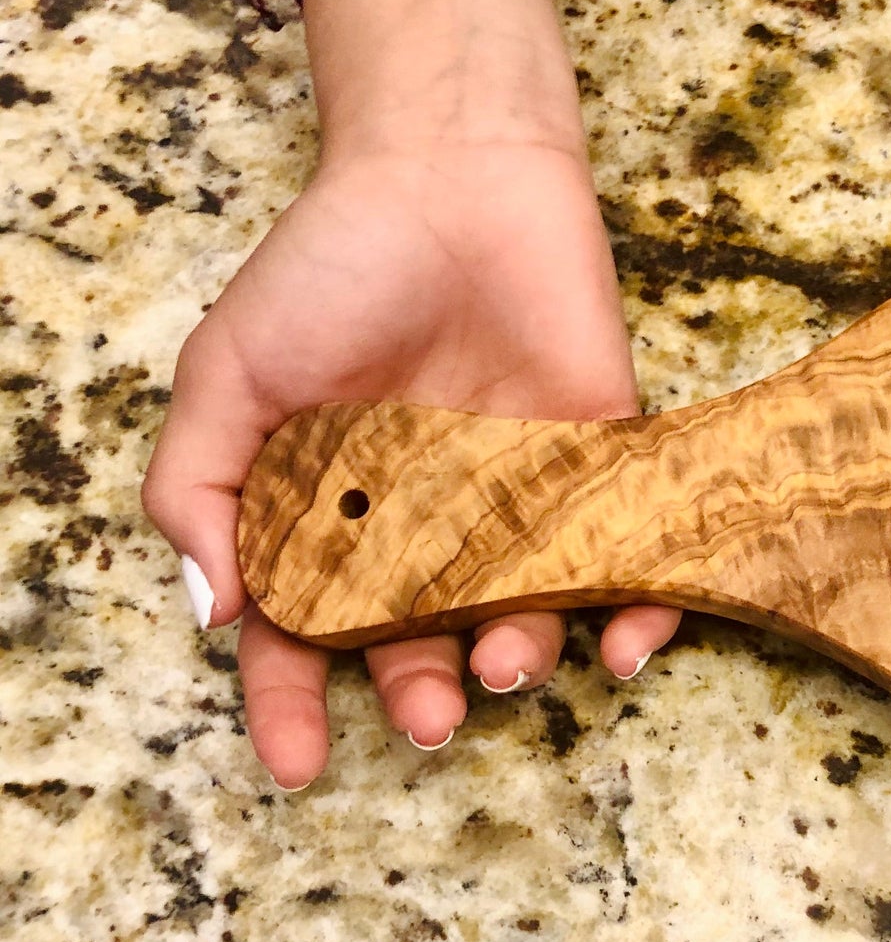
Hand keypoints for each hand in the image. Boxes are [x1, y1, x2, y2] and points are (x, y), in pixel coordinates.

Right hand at [142, 144, 680, 788]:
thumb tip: (215, 612)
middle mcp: (421, 522)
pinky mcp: (602, 466)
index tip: (296, 766)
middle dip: (423, 694)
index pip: (303, 634)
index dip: (292, 703)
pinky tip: (627, 643)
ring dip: (522, 657)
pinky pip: (624, 558)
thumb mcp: (231, 374)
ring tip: (509, 665)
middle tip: (432, 719)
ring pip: (523, 612)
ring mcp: (515, 499)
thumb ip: (204, 489)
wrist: (454, 174)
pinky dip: (636, 610)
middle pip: (420, 640)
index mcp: (326, 512)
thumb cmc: (333, 268)